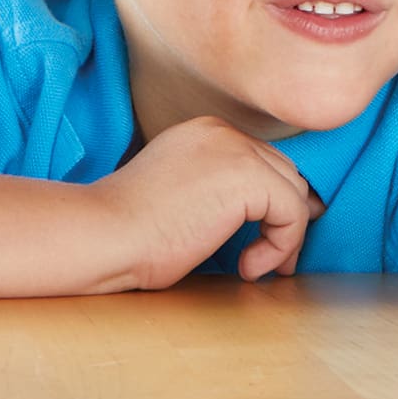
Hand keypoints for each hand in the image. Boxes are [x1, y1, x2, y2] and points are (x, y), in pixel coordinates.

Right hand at [97, 116, 319, 287]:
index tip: (266, 241)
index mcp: (205, 132)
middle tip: (271, 259)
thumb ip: (224, 192)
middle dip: (285, 218)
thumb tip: (283, 209)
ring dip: (284, 237)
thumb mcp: (185, 198)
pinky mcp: (247, 178)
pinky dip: (280, 246)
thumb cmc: (131, 232)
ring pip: (294, 194)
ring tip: (254, 265)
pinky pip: (293, 214)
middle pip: (284, 174)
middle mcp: (223, 132)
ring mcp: (236, 150)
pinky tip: (247, 267)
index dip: (272, 204)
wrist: (103, 235)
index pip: (262, 162)